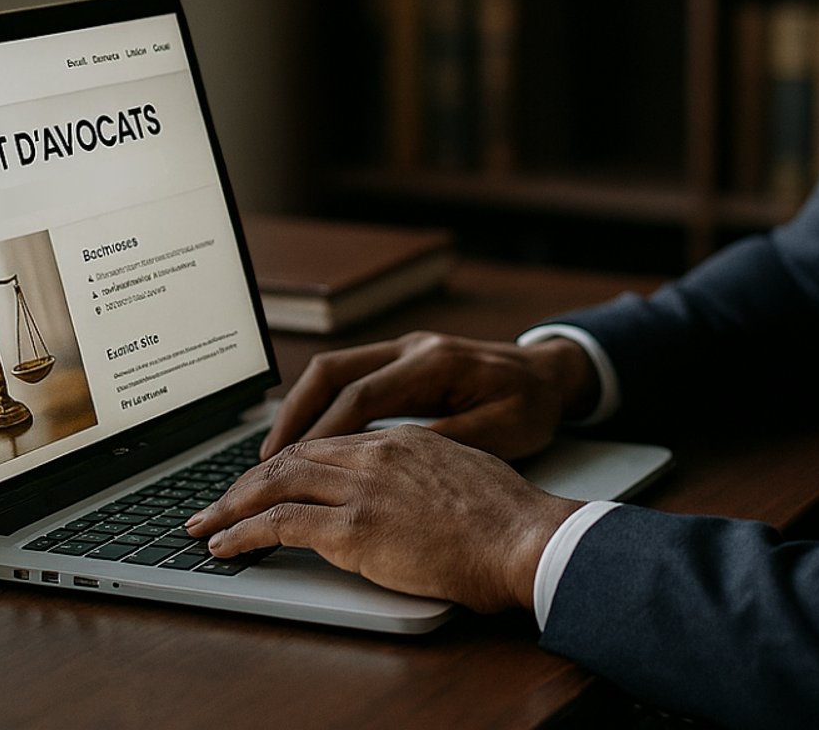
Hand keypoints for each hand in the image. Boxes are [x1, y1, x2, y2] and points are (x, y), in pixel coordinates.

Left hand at [186, 425, 581, 611]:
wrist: (526, 538)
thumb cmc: (509, 520)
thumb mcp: (464, 475)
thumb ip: (425, 475)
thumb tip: (406, 496)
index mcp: (402, 440)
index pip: (327, 442)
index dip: (287, 462)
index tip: (264, 480)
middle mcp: (376, 453)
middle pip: (292, 457)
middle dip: (246, 481)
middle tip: (217, 502)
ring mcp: (363, 487)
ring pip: (275, 484)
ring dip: (231, 506)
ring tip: (205, 526)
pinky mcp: (355, 528)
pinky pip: (280, 524)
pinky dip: (243, 534)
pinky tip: (225, 546)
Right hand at [259, 330, 597, 461]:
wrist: (554, 374)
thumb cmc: (533, 405)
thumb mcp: (501, 432)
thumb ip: (446, 442)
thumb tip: (389, 463)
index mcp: (434, 363)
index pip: (361, 396)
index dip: (323, 434)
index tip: (293, 470)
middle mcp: (412, 348)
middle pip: (332, 373)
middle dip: (293, 417)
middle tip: (264, 463)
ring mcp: (406, 349)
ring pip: (333, 371)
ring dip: (300, 410)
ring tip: (274, 456)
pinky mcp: (404, 360)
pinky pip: (349, 378)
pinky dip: (322, 407)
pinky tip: (309, 441)